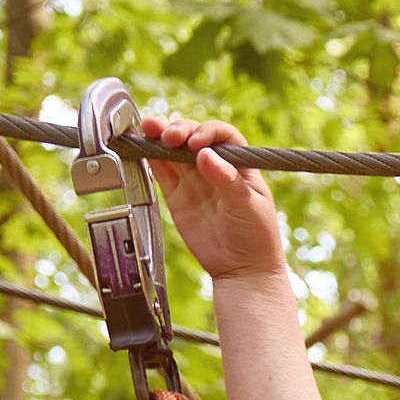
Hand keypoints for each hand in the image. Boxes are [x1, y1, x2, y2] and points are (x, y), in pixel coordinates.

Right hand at [139, 110, 291, 280]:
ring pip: (174, 150)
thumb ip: (227, 179)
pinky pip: (162, 170)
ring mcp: (194, 179)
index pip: (222, 135)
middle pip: (193, 137)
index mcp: (239, 164)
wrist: (240, 269)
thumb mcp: (247, 206)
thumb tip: (205, 154)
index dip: (207, 132)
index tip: (196, 143)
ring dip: (160, 136)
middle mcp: (215, 166)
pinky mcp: (177, 194)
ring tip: (149, 130)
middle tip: (169, 137)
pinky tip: (143, 149)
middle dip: (179, 130)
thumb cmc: (255, 236)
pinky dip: (151, 157)